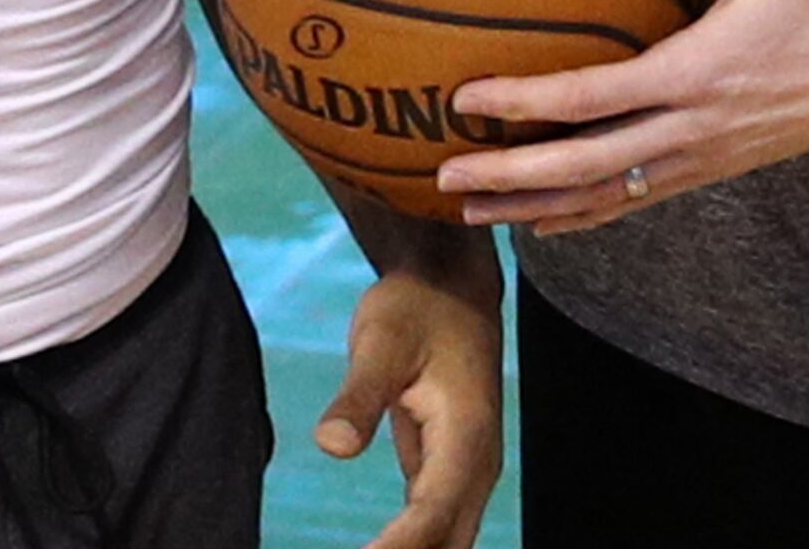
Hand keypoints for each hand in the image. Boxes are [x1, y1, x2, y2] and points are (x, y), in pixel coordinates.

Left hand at [313, 265, 503, 548]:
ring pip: (447, 541)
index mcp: (466, 439)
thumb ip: (358, 395)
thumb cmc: (416, 309)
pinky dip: (408, 546)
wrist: (449, 286)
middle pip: (448, 543)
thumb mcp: (380, 342)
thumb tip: (332, 446)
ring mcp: (466, 473)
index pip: (432, 515)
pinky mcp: (447, 472)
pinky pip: (434, 526)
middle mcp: (476, 466)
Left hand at [434, 0, 808, 235]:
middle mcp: (693, 129)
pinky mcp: (716, 169)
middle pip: (585, 167)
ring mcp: (704, 158)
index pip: (590, 98)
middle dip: (511, 176)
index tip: (467, 100)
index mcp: (694, 74)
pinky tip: (547, 222)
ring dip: (538, 207)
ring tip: (474, 211)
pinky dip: (588, 215)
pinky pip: (640, 199)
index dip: (524, 104)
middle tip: (446, 176)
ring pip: (608, 196)